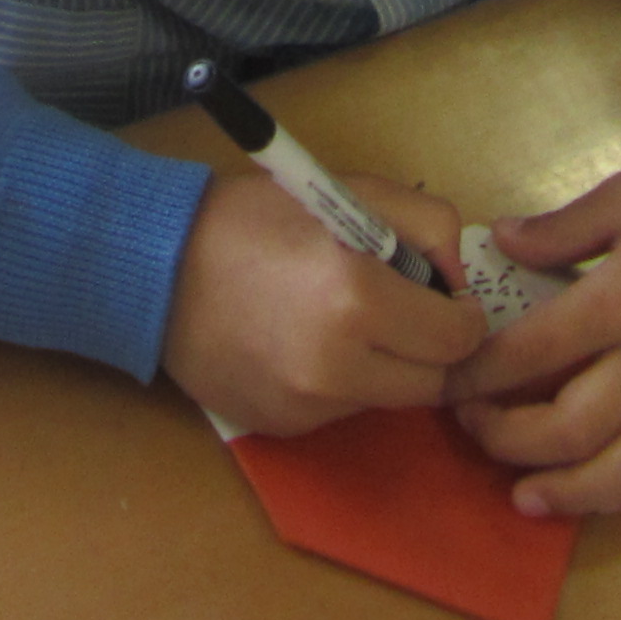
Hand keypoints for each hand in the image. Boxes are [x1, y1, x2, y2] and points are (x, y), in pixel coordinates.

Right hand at [161, 167, 485, 439]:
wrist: (158, 265)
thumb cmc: (256, 219)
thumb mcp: (350, 192)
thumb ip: (425, 225)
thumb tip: (457, 281)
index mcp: (356, 299)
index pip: (455, 340)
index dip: (462, 316)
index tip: (448, 299)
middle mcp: (335, 367)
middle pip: (432, 384)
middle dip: (430, 348)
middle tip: (406, 313)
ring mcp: (305, 406)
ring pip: (388, 402)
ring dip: (386, 368)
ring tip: (346, 322)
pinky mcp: (282, 427)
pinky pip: (340, 412)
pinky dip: (340, 384)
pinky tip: (304, 344)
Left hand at [450, 136, 620, 519]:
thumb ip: (560, 228)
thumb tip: (499, 241)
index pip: (534, 353)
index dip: (479, 376)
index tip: (447, 382)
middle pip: (572, 427)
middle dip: (510, 439)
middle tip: (474, 430)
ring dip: (568, 491)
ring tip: (524, 495)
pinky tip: (600, 492)